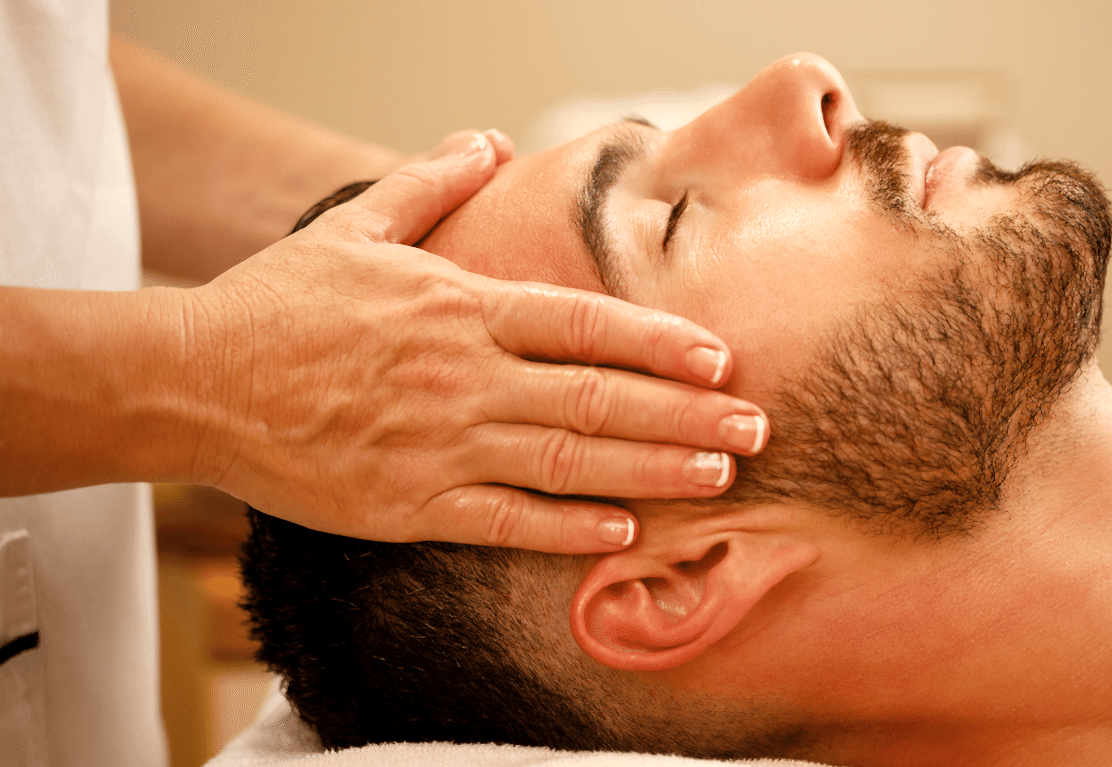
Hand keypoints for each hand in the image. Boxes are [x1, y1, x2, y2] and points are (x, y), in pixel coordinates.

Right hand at [182, 131, 768, 552]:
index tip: (721, 356)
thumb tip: (486, 143)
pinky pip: (506, 521)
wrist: (193, 380)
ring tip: (718, 472)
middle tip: (757, 426)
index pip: (584, 323)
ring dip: (653, 468)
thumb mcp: (355, 227)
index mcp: (460, 307)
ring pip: (568, 462)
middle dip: (687, 412)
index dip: (660, 340)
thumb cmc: (277, 304)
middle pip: (598, 397)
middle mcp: (463, 377)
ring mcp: (439, 445)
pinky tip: (626, 532)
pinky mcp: (409, 504)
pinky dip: (569, 529)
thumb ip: (429, 184)